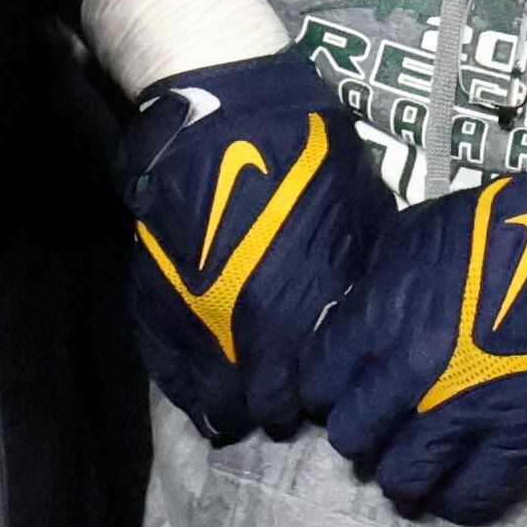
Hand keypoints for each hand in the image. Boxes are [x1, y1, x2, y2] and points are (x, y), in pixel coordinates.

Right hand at [119, 50, 394, 439]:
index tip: (320, 394)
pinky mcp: (152, 299)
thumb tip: (374, 312)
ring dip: (226, 406)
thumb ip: (361, 268)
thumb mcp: (358, 205)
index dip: (316, 394)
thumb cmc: (301, 151)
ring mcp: (194, 314)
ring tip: (237, 413)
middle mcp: (247, 320)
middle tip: (281, 409)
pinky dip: (182, 383)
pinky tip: (196, 393)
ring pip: (208, 391)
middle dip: (273, 407)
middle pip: (261, 397)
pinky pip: (164, 363)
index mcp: (305, 299)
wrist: (218, 112)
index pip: (312, 380)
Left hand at [317, 150, 526, 521]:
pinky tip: (455, 489)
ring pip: (403, 479)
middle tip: (380, 426)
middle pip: (352, 439)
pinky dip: (457, 500)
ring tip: (413, 465)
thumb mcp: (412, 235)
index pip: (319, 384)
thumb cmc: (497, 228)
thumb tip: (350, 323)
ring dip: (402, 475)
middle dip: (361, 434)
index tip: (342, 389)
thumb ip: (375, 288)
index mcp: (378, 320)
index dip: (327, 388)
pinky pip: (473, 496)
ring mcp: (463, 414)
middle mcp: (409, 377)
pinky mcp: (517, 438)